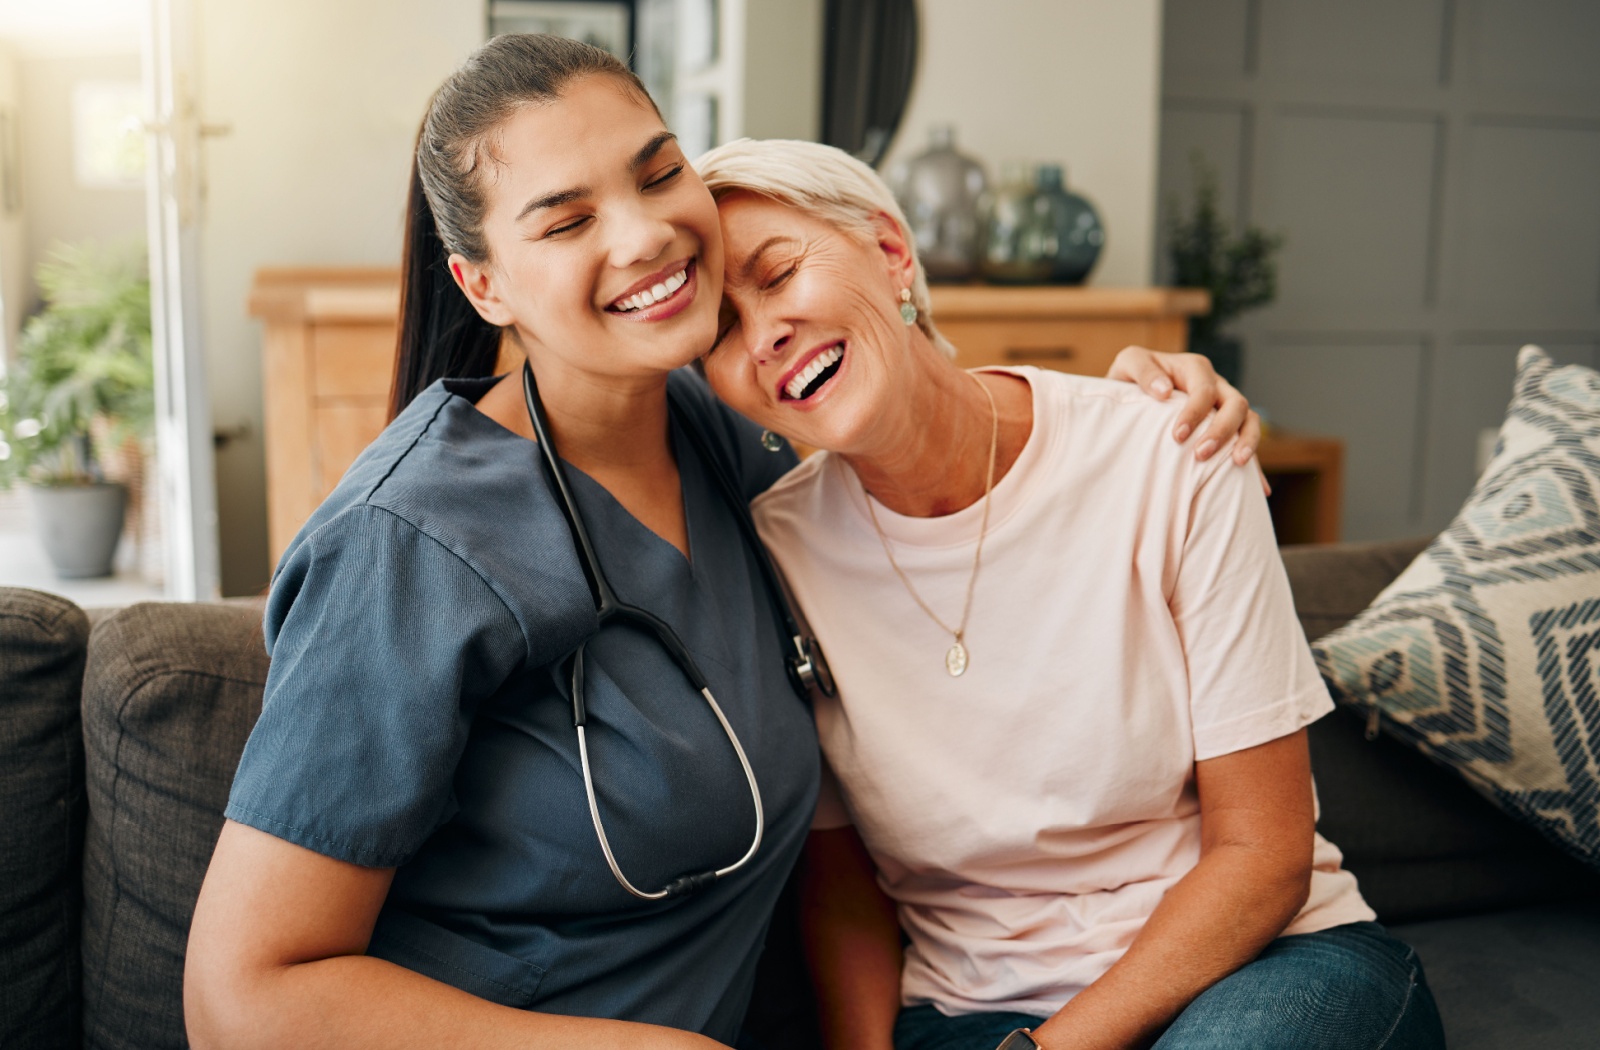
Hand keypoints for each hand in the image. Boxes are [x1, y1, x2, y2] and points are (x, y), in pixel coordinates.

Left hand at [1106, 347, 1267, 492]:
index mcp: (1195, 369)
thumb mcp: (1129, 363)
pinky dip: (1256, 466)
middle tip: (1200, 454)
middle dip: (1222, 430)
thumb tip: (1164, 391)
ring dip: (1246, 441)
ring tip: (1238, 464)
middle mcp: (1216, 385)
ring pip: (1249, 419)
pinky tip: (1260, 488)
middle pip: (1235, 403)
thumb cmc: (1130, 377)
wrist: (1132, 393)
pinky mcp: (1227, 428)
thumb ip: (1143, 371)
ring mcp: (1225, 406)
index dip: (1194, 412)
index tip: (1177, 436)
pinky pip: (1246, 443)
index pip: (1204, 389)